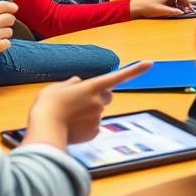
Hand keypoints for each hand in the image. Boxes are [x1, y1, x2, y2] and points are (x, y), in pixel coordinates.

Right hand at [24, 62, 153, 146]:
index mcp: (91, 86)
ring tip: (68, 116)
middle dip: (98, 96)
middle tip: (79, 102)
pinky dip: (85, 126)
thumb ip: (69, 84)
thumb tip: (77, 82)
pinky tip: (71, 127)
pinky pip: (93, 126)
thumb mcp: (55, 88)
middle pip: (106, 96)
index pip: (118, 76)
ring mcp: (98, 118)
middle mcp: (99, 101)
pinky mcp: (94, 132)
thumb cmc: (47, 107)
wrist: (45, 132)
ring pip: (97, 112)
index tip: (150, 63)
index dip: (135, 70)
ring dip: (88, 112)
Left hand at [130, 0, 192, 18]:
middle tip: (189, 11)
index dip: (188, 3)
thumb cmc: (149, 7)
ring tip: (182, 12)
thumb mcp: (163, 11)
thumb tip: (183, 13)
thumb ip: (174, 11)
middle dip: (186, 3)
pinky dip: (176, 5)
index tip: (191, 10)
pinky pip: (173, 0)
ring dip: (181, 5)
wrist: (138, 7)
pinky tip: (176, 10)